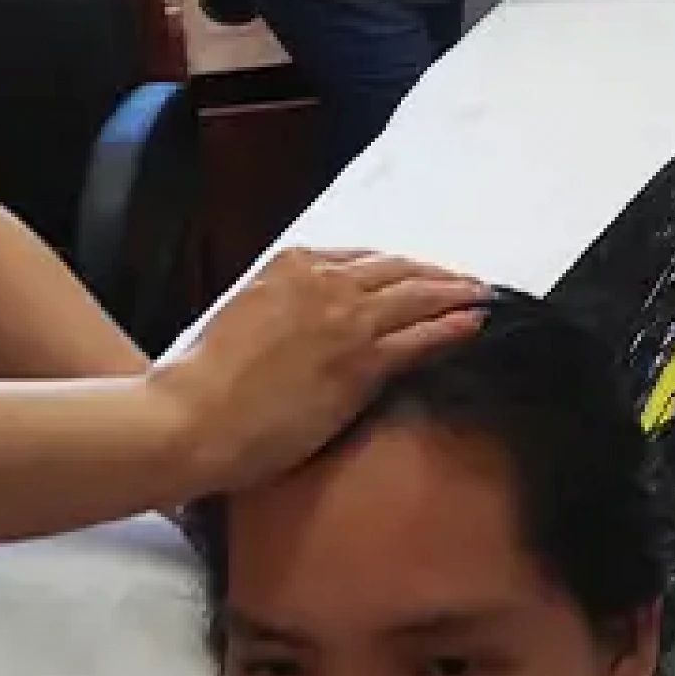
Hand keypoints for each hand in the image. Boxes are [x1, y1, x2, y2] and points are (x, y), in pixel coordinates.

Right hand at [151, 248, 486, 491]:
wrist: (193, 416)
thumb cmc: (201, 380)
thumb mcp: (240, 318)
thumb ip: (280, 309)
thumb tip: (302, 325)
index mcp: (288, 265)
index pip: (359, 259)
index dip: (394, 269)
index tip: (414, 276)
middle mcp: (322, 281)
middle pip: (396, 269)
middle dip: (434, 274)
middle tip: (463, 281)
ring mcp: (347, 319)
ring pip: (417, 296)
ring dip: (455, 294)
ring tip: (481, 296)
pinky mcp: (362, 361)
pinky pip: (421, 337)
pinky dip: (453, 327)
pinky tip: (474, 324)